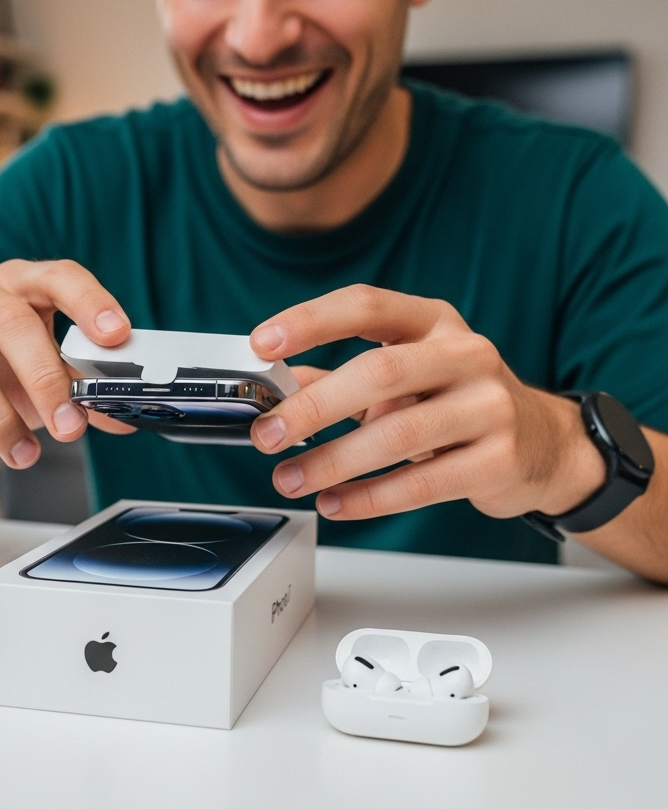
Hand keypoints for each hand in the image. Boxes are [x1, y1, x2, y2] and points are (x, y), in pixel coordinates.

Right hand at [0, 260, 133, 469]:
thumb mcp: (42, 376)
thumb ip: (82, 393)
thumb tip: (123, 422)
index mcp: (17, 285)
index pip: (58, 276)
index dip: (90, 302)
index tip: (117, 335)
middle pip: (10, 322)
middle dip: (45, 379)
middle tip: (69, 428)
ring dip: (0, 421)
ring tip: (25, 455)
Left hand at [248, 284, 605, 520]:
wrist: (544, 445)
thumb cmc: (458, 401)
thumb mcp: (405, 375)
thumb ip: (339, 378)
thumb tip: (274, 388)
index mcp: (433, 322)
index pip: (366, 305)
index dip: (310, 321)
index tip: (262, 344)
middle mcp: (465, 354)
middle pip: (378, 372)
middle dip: (312, 407)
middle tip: (268, 434)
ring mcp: (489, 405)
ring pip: (396, 435)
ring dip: (332, 462)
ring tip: (289, 478)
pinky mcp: (498, 460)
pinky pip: (420, 483)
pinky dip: (368, 498)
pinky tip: (334, 503)